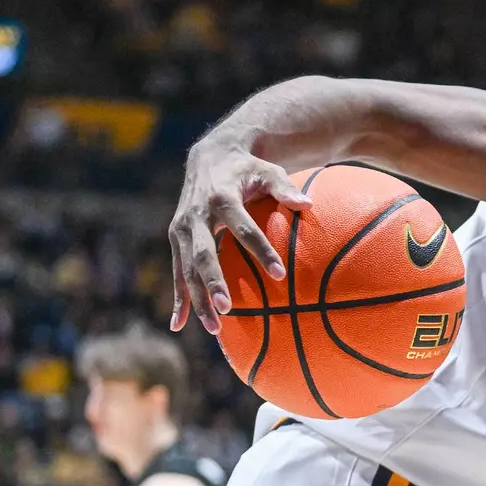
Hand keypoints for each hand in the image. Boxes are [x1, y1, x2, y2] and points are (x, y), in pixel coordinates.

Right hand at [168, 141, 311, 333]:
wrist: (211, 156)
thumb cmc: (248, 168)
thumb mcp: (268, 171)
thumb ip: (285, 188)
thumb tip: (308, 204)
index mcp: (222, 198)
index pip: (244, 228)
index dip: (261, 250)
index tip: (280, 274)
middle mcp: (196, 215)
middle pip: (203, 253)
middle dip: (213, 281)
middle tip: (228, 308)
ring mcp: (182, 228)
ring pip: (187, 269)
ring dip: (197, 299)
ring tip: (213, 328)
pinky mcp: (177, 238)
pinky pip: (177, 272)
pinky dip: (179, 298)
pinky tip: (179, 325)